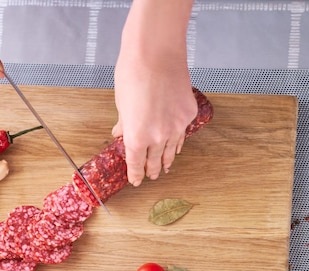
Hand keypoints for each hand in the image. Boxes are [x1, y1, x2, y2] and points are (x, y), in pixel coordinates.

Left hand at [112, 0, 195, 185]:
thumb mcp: (121, 103)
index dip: (135, 174)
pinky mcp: (188, 114)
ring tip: (165, 168)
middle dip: (151, 170)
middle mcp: (158, 136)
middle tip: (152, 177)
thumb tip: (120, 131)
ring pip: (171, 150)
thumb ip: (124, 122)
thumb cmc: (133, 73)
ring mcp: (176, 126)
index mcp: (136, 136)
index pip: (135, 163)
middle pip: (154, 160)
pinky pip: (182, 135)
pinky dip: (178, 143)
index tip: (135, 180)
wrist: (156, 53)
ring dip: (167, 160)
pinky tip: (177, 147)